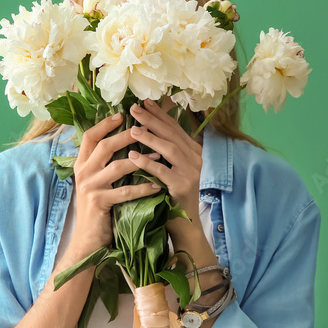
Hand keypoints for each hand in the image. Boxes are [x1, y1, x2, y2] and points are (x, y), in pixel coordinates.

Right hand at [72, 113, 161, 250]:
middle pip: (104, 146)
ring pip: (116, 167)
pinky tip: (157, 186)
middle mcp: (82, 173)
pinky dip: (142, 188)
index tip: (122, 114)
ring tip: (158, 156)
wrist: (87, 239)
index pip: (90, 137)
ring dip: (140, 160)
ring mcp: (90, 188)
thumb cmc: (97, 209)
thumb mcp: (96, 182)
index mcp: (81, 164)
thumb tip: (123, 144)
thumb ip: (103, 164)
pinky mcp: (99, 203)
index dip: (105, 124)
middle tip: (145, 128)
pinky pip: (125, 192)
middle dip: (126, 136)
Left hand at [126, 98, 203, 241]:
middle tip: (134, 109)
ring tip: (132, 129)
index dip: (160, 113)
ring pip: (169, 149)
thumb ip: (165, 150)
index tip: (144, 101)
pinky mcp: (182, 187)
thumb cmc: (172, 195)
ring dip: (149, 137)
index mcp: (193, 151)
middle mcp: (195, 158)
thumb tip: (147, 126)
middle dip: (152, 119)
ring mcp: (191, 172)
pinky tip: (133, 156)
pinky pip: (162, 171)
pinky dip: (147, 162)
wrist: (185, 225)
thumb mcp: (172, 168)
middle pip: (172, 134)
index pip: (175, 127)